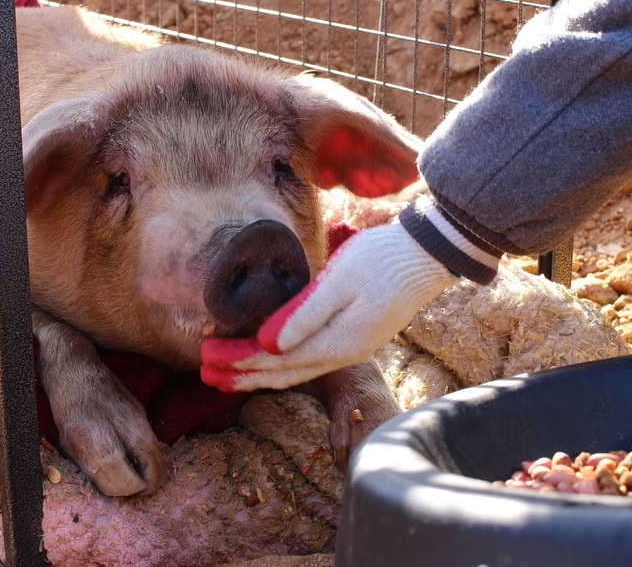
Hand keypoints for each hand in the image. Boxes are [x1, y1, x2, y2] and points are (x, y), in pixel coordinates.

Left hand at [201, 221, 458, 390]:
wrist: (427, 255)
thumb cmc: (382, 260)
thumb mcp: (340, 281)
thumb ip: (302, 315)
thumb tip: (266, 344)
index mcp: (337, 342)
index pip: (275, 359)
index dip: (238, 359)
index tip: (205, 354)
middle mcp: (342, 353)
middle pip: (282, 373)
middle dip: (241, 374)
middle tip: (204, 373)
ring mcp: (350, 347)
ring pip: (295, 371)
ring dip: (258, 373)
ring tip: (226, 376)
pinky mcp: (354, 337)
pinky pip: (308, 360)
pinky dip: (281, 363)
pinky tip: (268, 358)